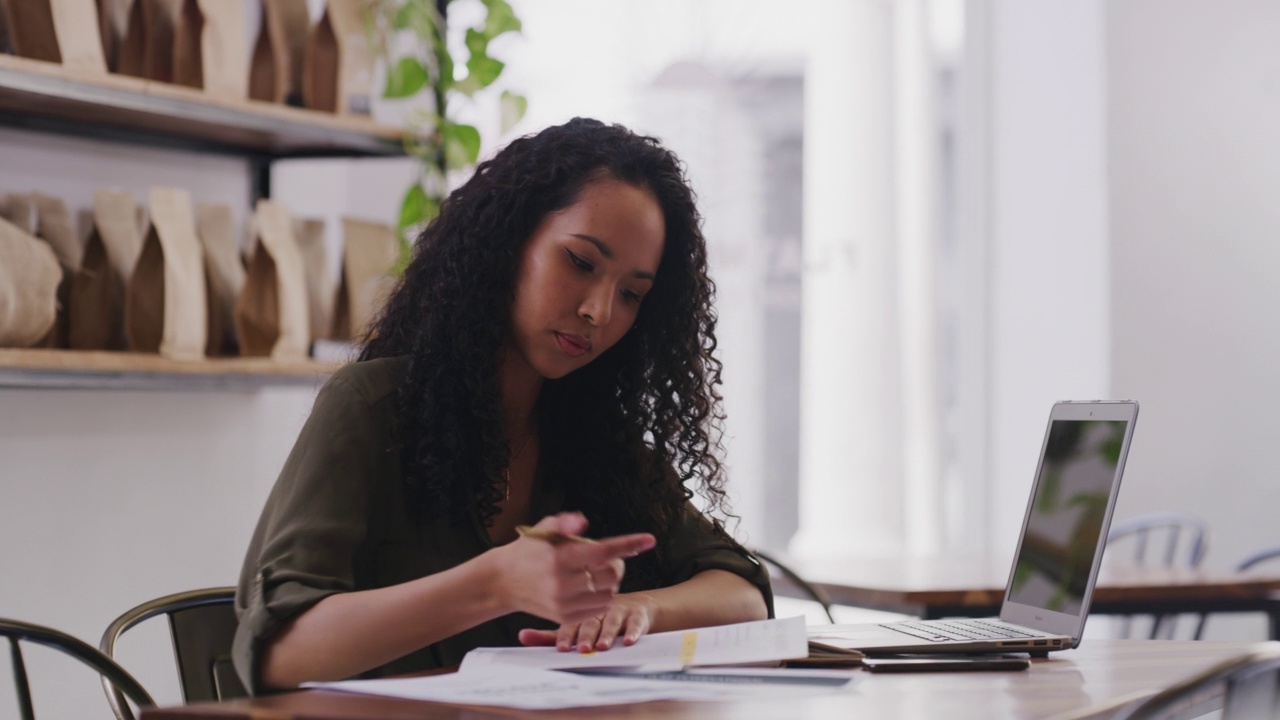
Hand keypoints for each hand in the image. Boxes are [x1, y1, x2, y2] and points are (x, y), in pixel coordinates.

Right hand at [493, 512, 654, 625]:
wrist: (502, 581)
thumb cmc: (527, 551)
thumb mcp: (543, 529)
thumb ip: (565, 522)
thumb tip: (583, 522)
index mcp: (560, 557)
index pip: (603, 550)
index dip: (629, 544)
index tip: (649, 540)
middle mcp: (563, 582)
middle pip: (612, 574)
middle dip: (615, 564)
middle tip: (604, 558)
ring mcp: (564, 603)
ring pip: (608, 594)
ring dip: (609, 582)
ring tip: (593, 573)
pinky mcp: (564, 617)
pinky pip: (597, 609)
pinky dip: (599, 598)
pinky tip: (586, 588)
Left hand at [518, 592, 657, 651]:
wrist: (638, 606)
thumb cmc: (599, 618)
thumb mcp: (575, 627)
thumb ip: (548, 636)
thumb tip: (521, 636)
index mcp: (581, 612)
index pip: (572, 623)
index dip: (567, 636)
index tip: (562, 648)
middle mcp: (598, 610)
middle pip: (591, 623)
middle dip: (586, 636)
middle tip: (582, 648)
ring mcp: (618, 611)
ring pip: (611, 622)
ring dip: (607, 634)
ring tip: (603, 646)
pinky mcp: (637, 614)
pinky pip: (635, 623)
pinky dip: (633, 631)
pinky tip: (628, 640)